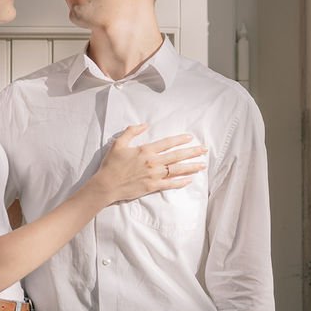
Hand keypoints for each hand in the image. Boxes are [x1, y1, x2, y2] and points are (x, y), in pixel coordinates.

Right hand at [92, 124, 206, 202]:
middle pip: (177, 156)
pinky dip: (180, 182)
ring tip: (202, 165)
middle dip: (192, 152)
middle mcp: (153, 162)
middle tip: (204, 150)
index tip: (190, 138)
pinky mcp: (152, 187)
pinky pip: (170, 184)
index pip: (167, 143)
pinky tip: (189, 180)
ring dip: (191, 166)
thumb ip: (132, 131)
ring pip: (177, 170)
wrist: (106, 185)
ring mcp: (154, 175)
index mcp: (146, 150)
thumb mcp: (118, 143)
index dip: (180, 140)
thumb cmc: (111, 164)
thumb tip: (145, 124)